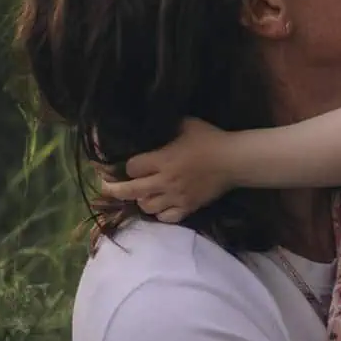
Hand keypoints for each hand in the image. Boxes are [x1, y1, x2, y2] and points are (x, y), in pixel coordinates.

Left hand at [100, 117, 233, 223]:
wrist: (233, 161)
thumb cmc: (210, 139)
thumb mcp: (186, 124)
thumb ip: (166, 125)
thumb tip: (151, 121)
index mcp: (162, 159)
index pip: (132, 168)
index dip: (127, 166)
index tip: (126, 164)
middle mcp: (165, 181)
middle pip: (131, 191)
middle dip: (115, 190)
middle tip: (107, 188)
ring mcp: (176, 197)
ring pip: (146, 207)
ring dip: (140, 201)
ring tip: (142, 194)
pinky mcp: (188, 207)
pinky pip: (166, 218)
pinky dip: (159, 214)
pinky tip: (160, 207)